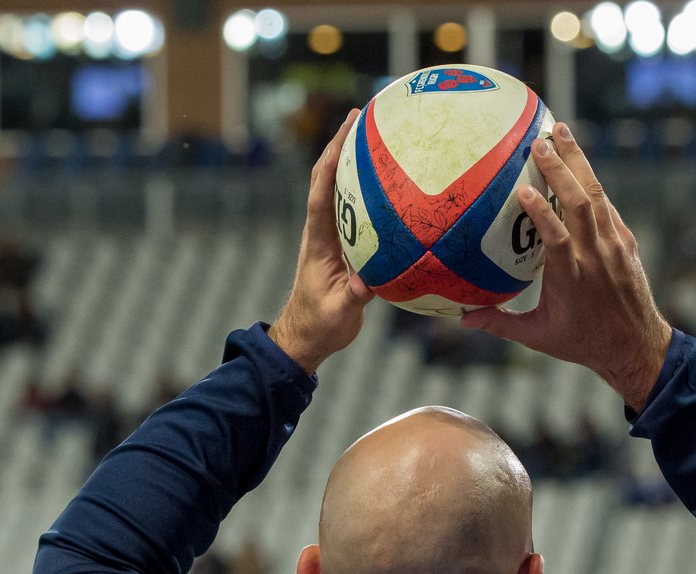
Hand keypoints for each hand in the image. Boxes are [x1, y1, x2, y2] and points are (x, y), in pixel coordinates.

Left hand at [270, 109, 373, 374]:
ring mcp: (331, 238)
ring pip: (341, 191)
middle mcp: (322, 231)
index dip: (334, 157)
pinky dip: (369, 191)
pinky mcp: (342, 247)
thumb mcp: (339, 312)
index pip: (322, 189)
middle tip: (366, 114)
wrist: (305, 337)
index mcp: (318, 241)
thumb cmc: (320, 325)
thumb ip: (355, 295)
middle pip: (330, 177)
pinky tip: (390, 183)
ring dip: (355, 162)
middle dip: (344, 144)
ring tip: (378, 136)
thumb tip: (372, 280)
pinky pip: (356, 211)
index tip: (349, 127)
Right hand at [460, 123, 671, 410]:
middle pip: (580, 202)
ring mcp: (614, 246)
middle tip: (539, 139)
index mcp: (571, 278)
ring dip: (579, 161)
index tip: (521, 188)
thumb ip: (499, 324)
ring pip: (597, 195)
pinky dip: (591, 183)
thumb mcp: (538, 337)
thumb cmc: (582, 343)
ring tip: (561, 131)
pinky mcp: (626, 242)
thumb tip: (461, 319)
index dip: (541, 211)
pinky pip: (607, 206)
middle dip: (561, 166)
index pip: (556, 236)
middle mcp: (595, 256)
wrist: (636, 346)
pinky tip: (578, 163)